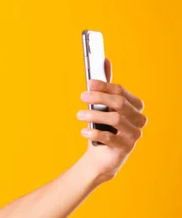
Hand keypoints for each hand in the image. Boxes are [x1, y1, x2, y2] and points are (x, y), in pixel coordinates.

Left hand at [76, 58, 147, 183]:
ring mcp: (134, 134)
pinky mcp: (125, 148)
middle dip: (99, 98)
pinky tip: (83, 131)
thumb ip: (105, 87)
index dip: (104, 86)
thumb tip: (105, 60)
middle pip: (119, 103)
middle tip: (82, 96)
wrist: (101, 157)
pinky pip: (109, 138)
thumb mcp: (103, 107)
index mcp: (135, 106)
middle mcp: (139, 119)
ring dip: (94, 115)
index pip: (121, 92)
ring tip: (79, 115)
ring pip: (115, 119)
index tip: (89, 83)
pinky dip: (94, 133)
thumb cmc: (103, 128)